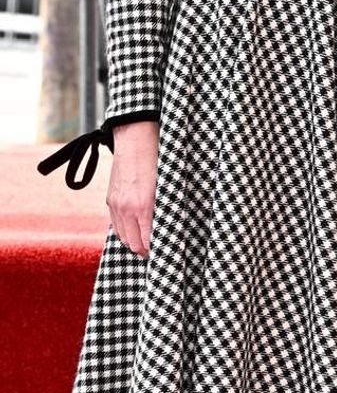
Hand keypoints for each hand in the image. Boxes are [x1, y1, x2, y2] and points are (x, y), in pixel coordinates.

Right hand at [106, 121, 158, 257]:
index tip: (166, 253)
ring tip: (145, 245)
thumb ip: (167, 206)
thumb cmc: (157, 158)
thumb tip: (170, 224)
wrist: (135, 138)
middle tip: (156, 252)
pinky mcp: (110, 200)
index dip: (157, 250)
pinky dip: (124, 233)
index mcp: (144, 205)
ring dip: (133, 243)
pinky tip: (133, 232)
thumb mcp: (167, 183)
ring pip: (123, 237)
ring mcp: (116, 205)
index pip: (148, 240)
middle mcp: (127, 208)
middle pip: (133, 243)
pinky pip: (115, 225)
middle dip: (145, 251)